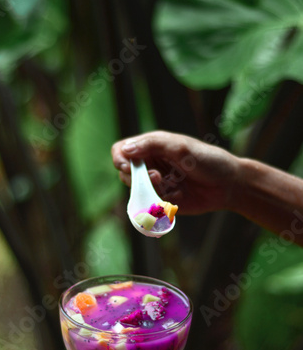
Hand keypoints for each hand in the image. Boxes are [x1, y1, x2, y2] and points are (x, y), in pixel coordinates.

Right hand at [111, 131, 239, 214]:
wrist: (229, 185)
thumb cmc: (208, 160)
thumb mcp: (180, 148)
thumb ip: (152, 145)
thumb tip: (125, 150)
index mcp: (153, 146)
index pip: (122, 150)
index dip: (120, 159)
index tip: (128, 167)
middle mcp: (151, 163)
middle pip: (125, 173)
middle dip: (138, 178)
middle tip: (158, 177)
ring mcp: (156, 183)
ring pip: (136, 190)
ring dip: (151, 190)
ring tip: (172, 187)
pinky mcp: (163, 200)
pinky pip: (150, 204)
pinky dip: (161, 202)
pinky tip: (179, 196)